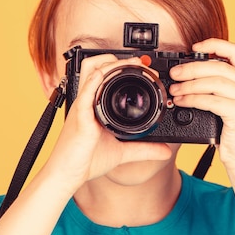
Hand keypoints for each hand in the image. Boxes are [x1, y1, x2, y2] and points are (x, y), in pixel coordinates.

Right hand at [44, 55, 172, 188]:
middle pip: (96, 66)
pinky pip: (84, 94)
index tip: (143, 66)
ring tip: (126, 63)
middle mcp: (87, 102)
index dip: (122, 66)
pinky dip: (93, 82)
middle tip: (138, 63)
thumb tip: (166, 151)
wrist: (68, 174)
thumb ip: (144, 149)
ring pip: (90, 73)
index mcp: (94, 105)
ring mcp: (82, 108)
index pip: (105, 76)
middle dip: (116, 60)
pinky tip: (101, 75)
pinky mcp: (80, 118)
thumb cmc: (86, 161)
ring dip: (108, 64)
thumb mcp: (123, 152)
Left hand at [168, 38, 234, 173]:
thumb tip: (192, 70)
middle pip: (220, 67)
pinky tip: (181, 101)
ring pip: (214, 83)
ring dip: (189, 85)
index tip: (195, 47)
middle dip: (192, 68)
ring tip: (175, 89)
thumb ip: (223, 85)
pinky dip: (192, 99)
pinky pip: (211, 100)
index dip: (215, 44)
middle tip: (175, 73)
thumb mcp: (233, 103)